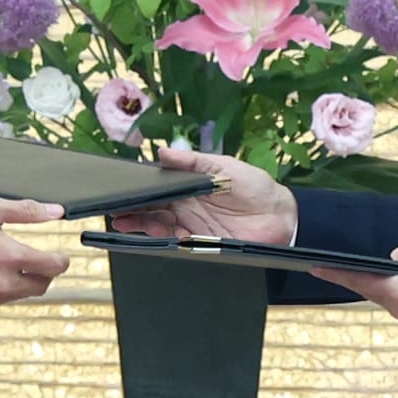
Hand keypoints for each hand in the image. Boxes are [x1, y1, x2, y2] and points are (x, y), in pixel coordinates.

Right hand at [0, 195, 66, 309]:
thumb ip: (25, 210)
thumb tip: (56, 211)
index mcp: (10, 257)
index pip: (55, 267)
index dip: (61, 260)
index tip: (58, 255)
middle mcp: (5, 282)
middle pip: (43, 285)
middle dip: (45, 273)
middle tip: (37, 259)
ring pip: (24, 294)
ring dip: (25, 280)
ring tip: (10, 262)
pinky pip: (3, 299)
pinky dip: (5, 287)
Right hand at [107, 145, 293, 242]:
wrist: (281, 217)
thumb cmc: (255, 187)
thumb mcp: (225, 167)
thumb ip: (194, 161)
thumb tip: (163, 153)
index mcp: (189, 187)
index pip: (158, 189)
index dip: (140, 191)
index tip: (122, 191)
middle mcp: (186, 208)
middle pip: (153, 210)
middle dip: (133, 211)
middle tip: (116, 212)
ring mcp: (193, 226)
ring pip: (160, 227)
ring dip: (143, 226)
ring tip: (126, 223)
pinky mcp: (202, 244)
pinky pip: (178, 244)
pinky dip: (168, 240)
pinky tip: (163, 235)